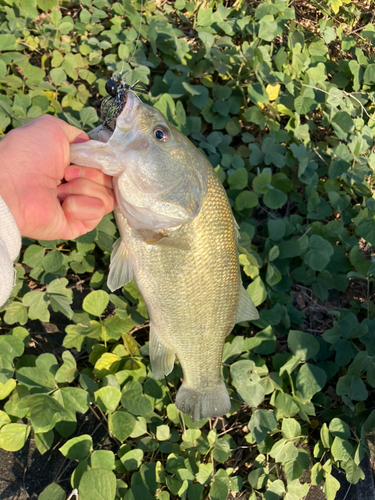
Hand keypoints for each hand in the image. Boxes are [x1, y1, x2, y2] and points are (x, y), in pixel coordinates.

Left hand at [0, 115, 116, 240]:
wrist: (13, 186)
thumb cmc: (27, 155)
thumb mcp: (53, 128)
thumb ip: (78, 135)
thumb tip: (95, 148)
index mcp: (73, 165)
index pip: (105, 165)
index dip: (101, 160)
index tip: (86, 158)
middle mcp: (78, 185)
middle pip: (110, 180)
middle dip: (91, 174)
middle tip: (65, 174)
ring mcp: (80, 206)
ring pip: (108, 196)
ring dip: (84, 188)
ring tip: (59, 191)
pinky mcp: (79, 224)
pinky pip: (98, 211)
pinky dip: (82, 205)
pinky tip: (63, 205)